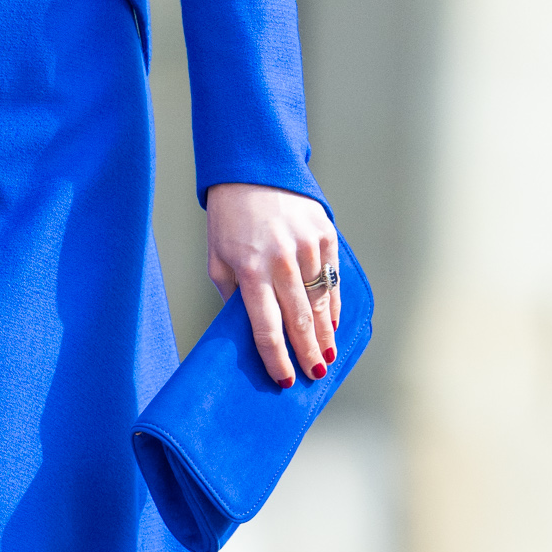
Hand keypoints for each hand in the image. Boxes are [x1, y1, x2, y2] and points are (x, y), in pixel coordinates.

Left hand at [205, 184, 339, 388]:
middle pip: (300, 322)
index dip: (277, 359)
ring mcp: (308, 248)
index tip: (285, 380)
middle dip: (308, 354)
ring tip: (327, 357)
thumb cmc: (229, 220)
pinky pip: (332, 279)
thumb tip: (250, 328)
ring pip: (321, 303)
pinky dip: (333, 304)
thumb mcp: (218, 260)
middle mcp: (282, 261)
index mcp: (251, 271)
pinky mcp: (325, 235)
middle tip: (314, 376)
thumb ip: (233, 295)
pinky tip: (333, 323)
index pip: (267, 328)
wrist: (253, 172)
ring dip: (326, 334)